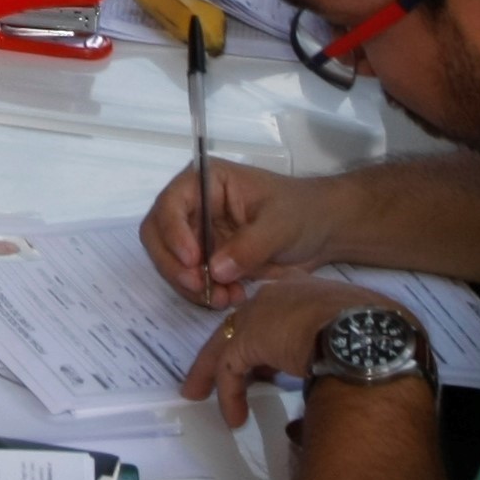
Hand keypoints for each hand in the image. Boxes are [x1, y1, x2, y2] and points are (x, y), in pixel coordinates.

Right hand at [141, 155, 334, 307]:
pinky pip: (191, 281)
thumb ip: (249, 245)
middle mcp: (194, 207)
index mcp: (206, 181)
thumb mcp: (281, 224)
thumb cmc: (303, 213)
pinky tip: (232, 298)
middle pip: (158, 235)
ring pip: (171, 263)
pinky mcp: (207, 261)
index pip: (171, 204)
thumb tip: (215, 270)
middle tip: (200, 288)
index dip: (173, 233)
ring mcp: (198, 235)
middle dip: (174, 265)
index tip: (193, 261)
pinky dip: (205, 294)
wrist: (322, 234)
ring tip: (226, 298)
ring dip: (191, 286)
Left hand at [180, 277, 402, 427]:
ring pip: (229, 344)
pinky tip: (235, 417)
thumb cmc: (377, 336)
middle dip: (231, 351)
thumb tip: (340, 382)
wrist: (366, 335)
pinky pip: (230, 369)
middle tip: (225, 375)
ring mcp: (261, 313)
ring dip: (216, 374)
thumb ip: (342, 350)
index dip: (269, 336)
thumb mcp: (361, 338)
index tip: (268, 363)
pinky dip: (230, 394)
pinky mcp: (248, 338)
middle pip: (246, 323)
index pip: (278, 310)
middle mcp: (281, 294)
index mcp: (311, 290)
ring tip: (203, 396)